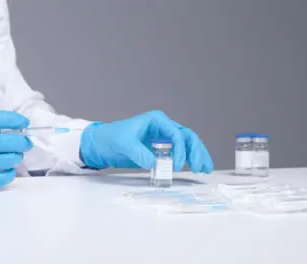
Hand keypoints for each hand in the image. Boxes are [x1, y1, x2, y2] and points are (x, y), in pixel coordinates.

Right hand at [0, 111, 31, 192]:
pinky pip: (4, 177)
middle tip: (25, 143)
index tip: (24, 124)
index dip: (20, 122)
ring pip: (13, 159)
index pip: (8, 119)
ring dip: (16, 157)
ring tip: (14, 157)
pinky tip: (7, 171)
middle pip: (16, 141)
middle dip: (24, 142)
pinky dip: (9, 174)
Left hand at [79, 110, 212, 172]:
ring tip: (204, 169)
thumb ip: (138, 152)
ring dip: (197, 155)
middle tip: (200, 167)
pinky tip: (196, 168)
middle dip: (196, 151)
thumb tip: (154, 163)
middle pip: (187, 137)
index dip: (180, 149)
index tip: (177, 165)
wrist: (102, 144)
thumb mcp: (123, 144)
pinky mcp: (162, 149)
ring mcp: (164, 138)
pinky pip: (180, 152)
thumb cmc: (111, 138)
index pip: (176, 133)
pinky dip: (189, 159)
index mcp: (156, 120)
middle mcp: (163, 127)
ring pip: (187, 144)